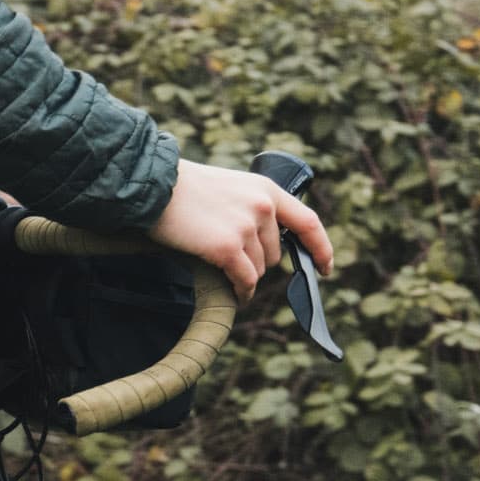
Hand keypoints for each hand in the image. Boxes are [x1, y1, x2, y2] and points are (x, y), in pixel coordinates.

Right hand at [149, 159, 334, 304]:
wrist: (154, 185)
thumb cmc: (182, 188)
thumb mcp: (230, 188)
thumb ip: (250, 208)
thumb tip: (260, 243)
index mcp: (267, 190)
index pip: (307, 223)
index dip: (321, 249)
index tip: (325, 267)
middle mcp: (262, 208)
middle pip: (274, 254)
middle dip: (257, 263)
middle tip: (231, 261)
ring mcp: (246, 228)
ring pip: (258, 269)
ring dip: (243, 276)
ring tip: (222, 271)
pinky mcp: (226, 247)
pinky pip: (243, 280)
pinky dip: (241, 292)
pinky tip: (235, 295)